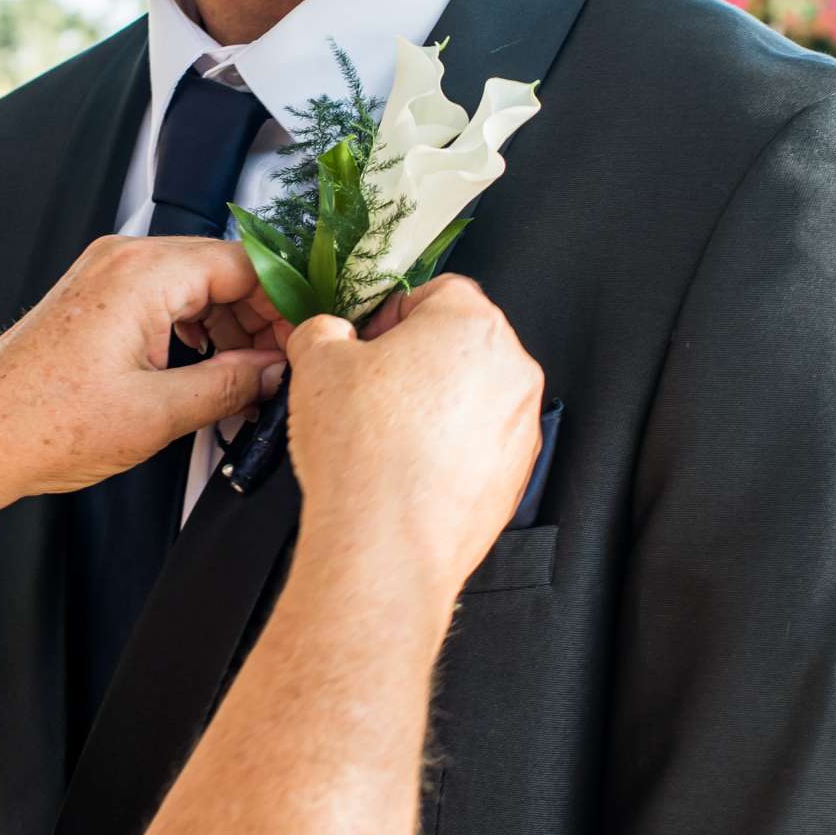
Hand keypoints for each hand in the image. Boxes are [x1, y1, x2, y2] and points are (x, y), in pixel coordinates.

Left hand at [0, 236, 285, 557]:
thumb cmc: (45, 424)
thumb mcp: (157, 415)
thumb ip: (229, 386)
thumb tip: (273, 374)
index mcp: (143, 273)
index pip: (244, 265)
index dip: (283, 307)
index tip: (302, 345)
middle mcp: (122, 260)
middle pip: (220, 269)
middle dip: (257, 318)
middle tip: (280, 369)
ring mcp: (103, 275)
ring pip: (192, 284)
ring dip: (225, 326)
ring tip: (243, 380)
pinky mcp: (92, 298)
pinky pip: (160, 296)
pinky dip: (190, 328)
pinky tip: (201, 369)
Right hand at [284, 275, 543, 620]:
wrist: (387, 542)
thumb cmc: (365, 452)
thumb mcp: (316, 361)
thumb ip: (324, 329)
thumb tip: (328, 334)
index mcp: (471, 325)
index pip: (438, 291)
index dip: (394, 313)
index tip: (368, 339)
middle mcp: (511, 370)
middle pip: (460, 343)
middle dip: (415, 358)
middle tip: (370, 385)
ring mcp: (519, 426)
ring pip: (472, 395)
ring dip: (434, 404)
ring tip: (385, 432)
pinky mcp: (515, 474)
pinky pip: (479, 443)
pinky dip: (449, 447)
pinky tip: (407, 466)